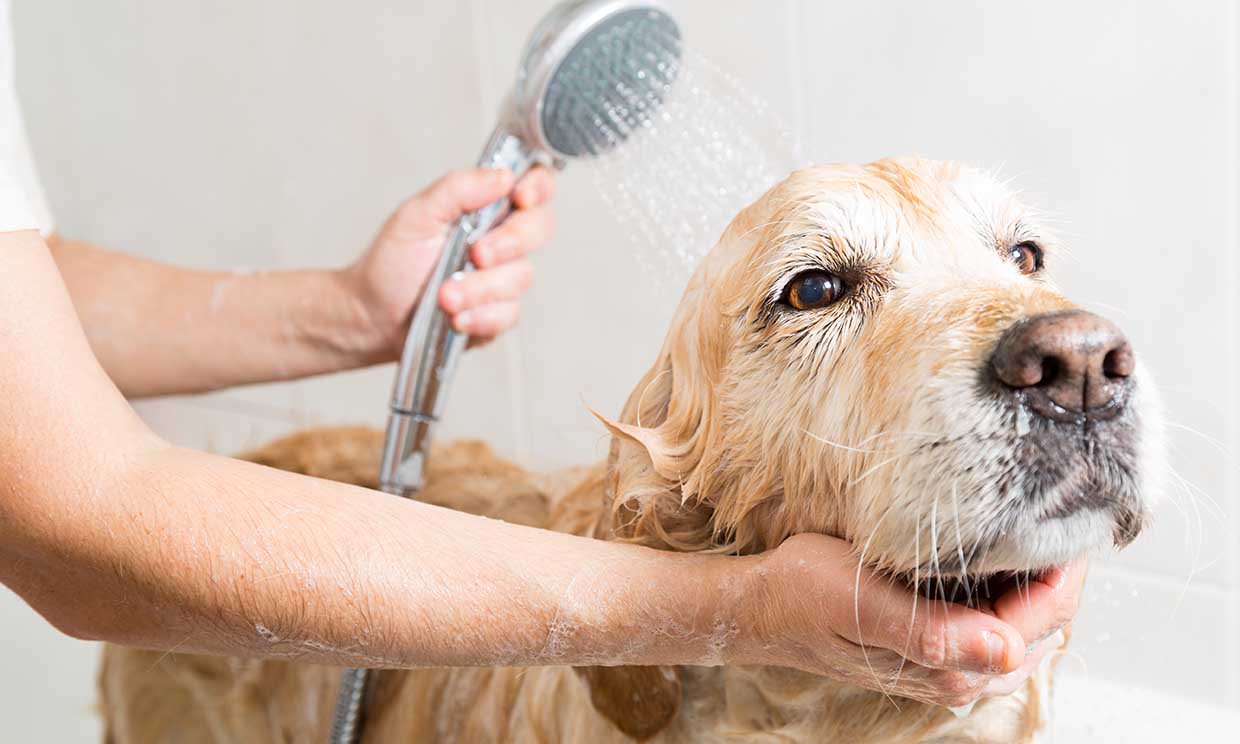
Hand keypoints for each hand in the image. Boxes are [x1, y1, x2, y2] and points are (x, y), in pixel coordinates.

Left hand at [343, 166, 556, 358]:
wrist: (373, 315)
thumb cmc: (392, 262)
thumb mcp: (416, 214)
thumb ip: (458, 189)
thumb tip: (503, 176)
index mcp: (486, 208)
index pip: (534, 185)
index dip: (538, 187)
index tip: (520, 197)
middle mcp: (502, 240)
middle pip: (541, 227)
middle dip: (510, 242)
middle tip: (476, 254)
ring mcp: (503, 278)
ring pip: (521, 277)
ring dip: (480, 288)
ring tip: (444, 296)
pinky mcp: (498, 314)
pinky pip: (508, 313)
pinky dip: (480, 316)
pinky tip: (455, 316)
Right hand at [732, 534, 1080, 706]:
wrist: (761, 605)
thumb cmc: (803, 595)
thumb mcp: (862, 602)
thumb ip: (934, 633)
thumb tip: (1008, 650)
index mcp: (951, 667)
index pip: (1044, 616)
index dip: (1067, 564)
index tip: (1077, 511)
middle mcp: (960, 674)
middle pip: (1045, 621)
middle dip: (1060, 569)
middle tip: (1066, 504)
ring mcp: (950, 662)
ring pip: (1026, 620)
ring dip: (1038, 576)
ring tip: (1042, 520)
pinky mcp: (937, 644)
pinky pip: (998, 616)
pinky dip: (1010, 583)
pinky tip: (1000, 549)